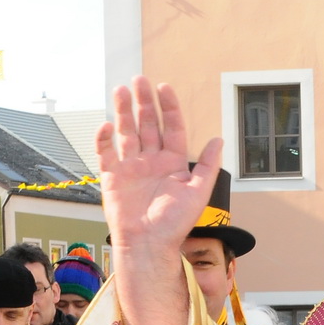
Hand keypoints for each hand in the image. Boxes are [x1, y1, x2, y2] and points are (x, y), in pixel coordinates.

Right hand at [96, 76, 222, 266]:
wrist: (148, 245)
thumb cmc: (174, 224)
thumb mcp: (198, 193)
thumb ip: (207, 165)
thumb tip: (219, 140)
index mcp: (172, 163)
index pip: (171, 128)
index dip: (168, 107)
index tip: (164, 87)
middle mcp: (151, 161)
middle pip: (147, 124)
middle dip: (143, 102)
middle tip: (139, 80)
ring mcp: (130, 167)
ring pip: (126, 132)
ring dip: (123, 111)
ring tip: (121, 90)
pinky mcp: (112, 177)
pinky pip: (105, 153)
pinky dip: (104, 138)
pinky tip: (107, 124)